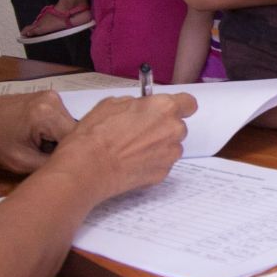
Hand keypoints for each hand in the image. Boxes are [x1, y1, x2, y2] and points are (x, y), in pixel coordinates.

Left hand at [0, 92, 77, 174]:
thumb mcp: (21, 162)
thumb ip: (51, 163)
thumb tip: (73, 165)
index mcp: (47, 114)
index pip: (76, 140)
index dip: (72, 156)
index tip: (62, 168)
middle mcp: (55, 99)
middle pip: (74, 131)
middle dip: (65, 148)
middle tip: (49, 160)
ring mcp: (52, 96)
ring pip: (69, 126)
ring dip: (60, 140)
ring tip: (42, 150)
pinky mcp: (48, 97)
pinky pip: (61, 120)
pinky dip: (55, 132)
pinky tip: (40, 140)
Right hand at [49, 93, 197, 202]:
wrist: (88, 167)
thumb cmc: (97, 135)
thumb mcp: (112, 104)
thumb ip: (135, 104)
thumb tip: (139, 107)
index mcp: (164, 108)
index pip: (188, 103)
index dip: (178, 106)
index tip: (170, 109)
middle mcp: (173, 130)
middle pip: (177, 126)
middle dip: (163, 127)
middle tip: (141, 130)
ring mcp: (169, 154)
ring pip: (170, 146)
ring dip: (158, 146)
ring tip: (132, 149)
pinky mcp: (162, 174)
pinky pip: (161, 163)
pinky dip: (150, 162)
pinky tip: (131, 162)